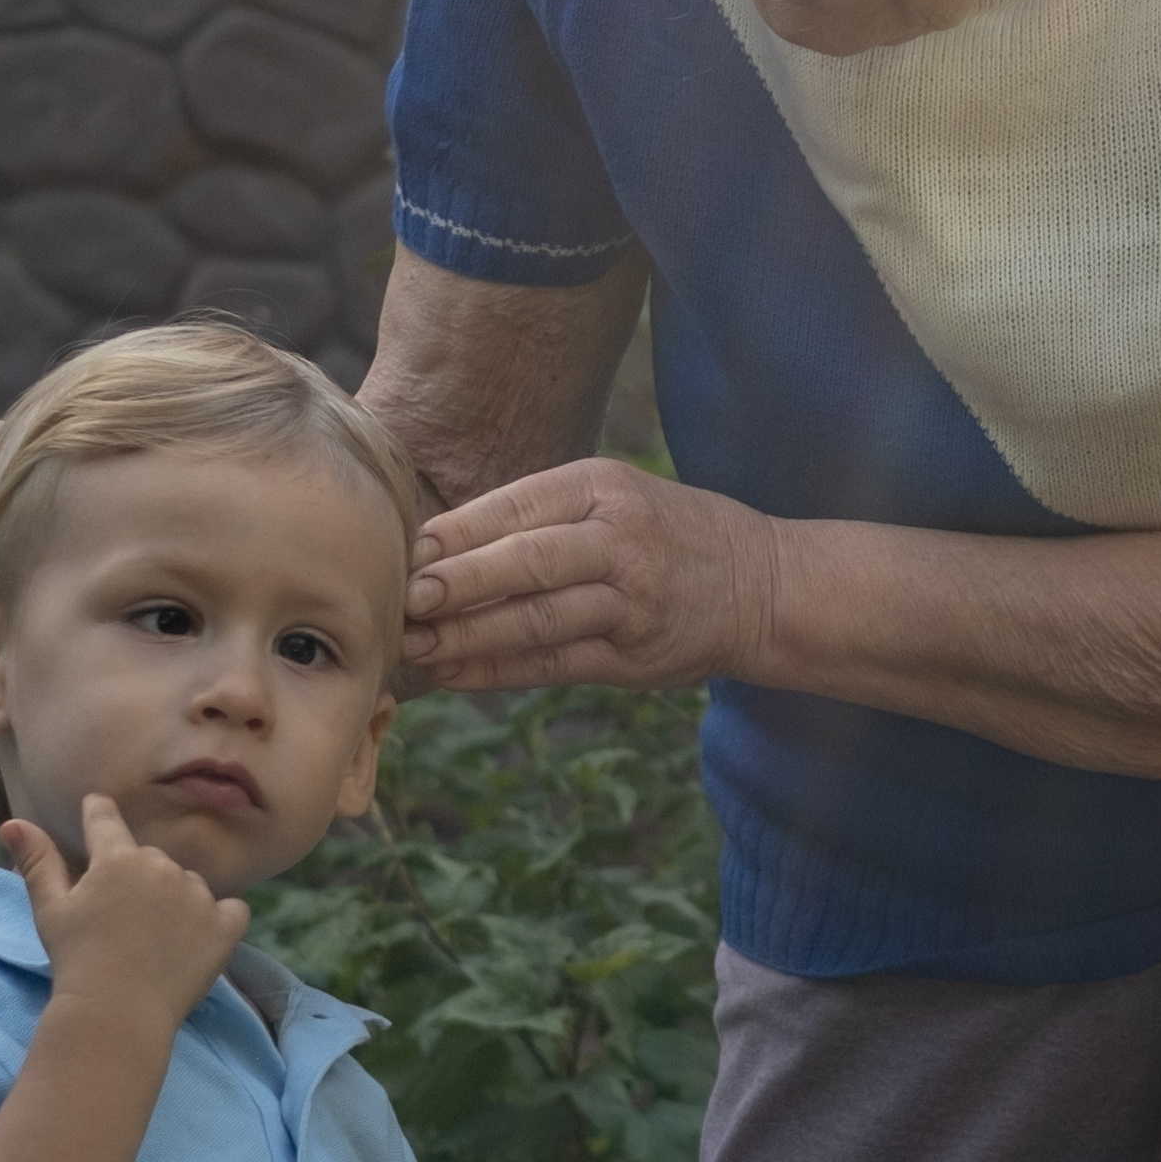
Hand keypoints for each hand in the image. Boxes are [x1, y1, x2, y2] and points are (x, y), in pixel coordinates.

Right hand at [5, 795, 249, 1035]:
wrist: (117, 1014)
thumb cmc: (76, 960)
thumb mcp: (50, 909)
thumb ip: (37, 861)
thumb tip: (11, 821)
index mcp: (116, 857)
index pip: (105, 818)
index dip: (98, 814)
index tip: (98, 811)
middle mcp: (160, 865)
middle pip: (149, 858)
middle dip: (137, 878)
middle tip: (122, 919)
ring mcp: (197, 895)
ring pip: (187, 883)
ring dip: (175, 899)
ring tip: (156, 939)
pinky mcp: (223, 926)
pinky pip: (232, 909)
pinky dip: (219, 920)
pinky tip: (199, 941)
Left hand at [399, 456, 779, 699]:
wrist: (760, 583)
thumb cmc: (662, 532)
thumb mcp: (611, 496)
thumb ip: (536, 515)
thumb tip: (433, 545)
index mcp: (600, 488)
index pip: (514, 505)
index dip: (454, 533)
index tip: (400, 552)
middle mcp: (618, 539)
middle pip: (524, 562)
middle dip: (456, 585)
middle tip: (400, 601)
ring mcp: (630, 601)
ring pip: (535, 620)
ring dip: (466, 637)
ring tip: (413, 647)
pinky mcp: (634, 656)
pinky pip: (553, 664)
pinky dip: (496, 670)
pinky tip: (453, 673)